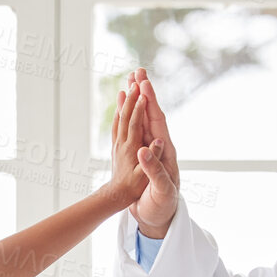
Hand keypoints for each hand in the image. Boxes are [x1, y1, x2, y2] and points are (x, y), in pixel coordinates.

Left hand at [107, 78, 151, 209]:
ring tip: (126, 87)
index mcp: (131, 149)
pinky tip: (119, 107)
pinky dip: (118, 114)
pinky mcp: (117, 146)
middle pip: (126, 116)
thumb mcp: (145, 177)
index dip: (139, 108)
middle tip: (135, 80)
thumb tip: (159, 142)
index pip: (135, 123)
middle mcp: (123, 143)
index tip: (143, 92)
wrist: (117, 195)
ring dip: (124, 103)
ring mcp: (118, 144)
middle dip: (131, 98)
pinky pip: (116, 126)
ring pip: (119, 119)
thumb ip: (153, 159)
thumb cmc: (134, 188)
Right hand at [125, 69, 180, 238]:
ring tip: (131, 81)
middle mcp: (160, 147)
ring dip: (138, 100)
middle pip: (152, 114)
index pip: (158, 121)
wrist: (159, 218)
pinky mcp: (144, 155)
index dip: (151, 102)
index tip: (144, 83)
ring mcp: (152, 150)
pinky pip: (136, 130)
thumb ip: (155, 170)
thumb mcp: (162, 190)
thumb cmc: (162, 207)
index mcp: (166, 152)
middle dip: (145, 92)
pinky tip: (125, 107)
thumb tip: (145, 149)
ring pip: (143, 119)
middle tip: (138, 70)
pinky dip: (130, 116)